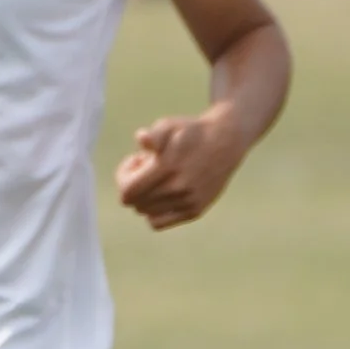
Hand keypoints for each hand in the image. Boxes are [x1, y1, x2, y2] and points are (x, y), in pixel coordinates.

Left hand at [116, 106, 241, 229]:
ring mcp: (188, 202)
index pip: (128, 191)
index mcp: (169, 167)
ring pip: (145, 212)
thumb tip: (141, 139)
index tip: (135, 160)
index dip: (123, 176)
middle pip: (134, 202)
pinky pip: (158, 223)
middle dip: (133, 184)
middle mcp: (179, 189)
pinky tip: (160, 194)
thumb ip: (154, 134)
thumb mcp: (171, 125)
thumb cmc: (191, 131)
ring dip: (144, 196)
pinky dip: (152, 212)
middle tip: (146, 168)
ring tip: (156, 179)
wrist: (226, 142)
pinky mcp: (195, 211)